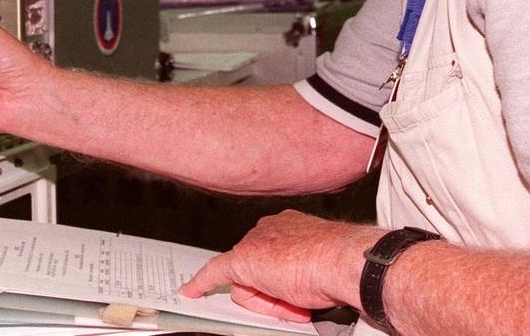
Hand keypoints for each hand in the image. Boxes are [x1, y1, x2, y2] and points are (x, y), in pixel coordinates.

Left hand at [180, 210, 384, 321]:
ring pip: (249, 283)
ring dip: (269, 301)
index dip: (283, 282)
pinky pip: (214, 273)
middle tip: (299, 302)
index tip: (291, 284)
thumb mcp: (318, 268)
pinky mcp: (241, 260)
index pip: (272, 259)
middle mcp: (269, 229)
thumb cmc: (337, 263)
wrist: (339, 260)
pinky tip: (190, 292)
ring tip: (295, 301)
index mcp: (289, 226)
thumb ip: (301, 272)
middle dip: (275, 294)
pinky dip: (201, 284)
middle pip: (257, 272)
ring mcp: (254, 243)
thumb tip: (302, 288)